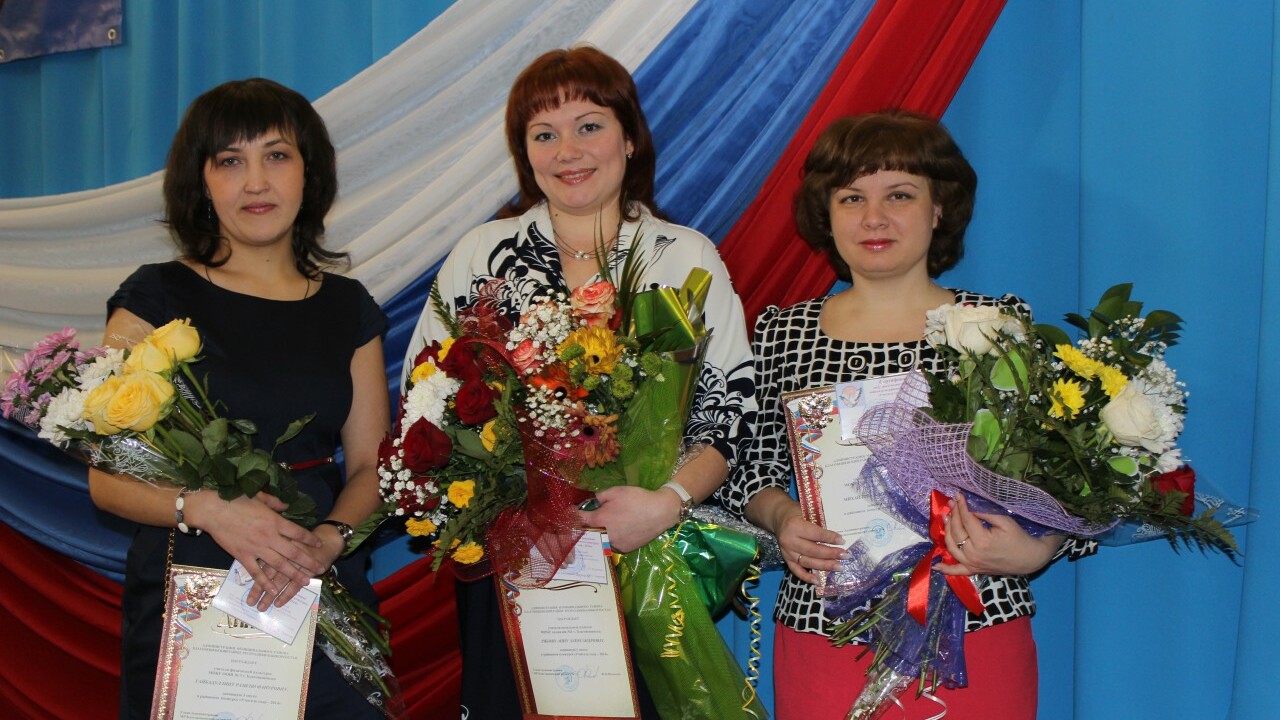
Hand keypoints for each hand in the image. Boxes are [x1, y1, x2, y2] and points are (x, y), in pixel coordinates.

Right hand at [190, 493, 325, 607]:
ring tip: (305, 582)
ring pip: (279, 564)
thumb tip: (286, 506)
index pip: (298, 533)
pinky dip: (265, 582)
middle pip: (294, 552)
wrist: (213, 509)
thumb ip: (275, 502)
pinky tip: (274, 591)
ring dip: (293, 574)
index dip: (310, 540)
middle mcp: (269, 536)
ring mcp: (256, 548)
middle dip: (308, 561)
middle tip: (320, 569)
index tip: (319, 544)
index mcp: (275, 521)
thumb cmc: (236, 499)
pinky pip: (256, 572)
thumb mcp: (260, 496)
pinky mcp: (242, 556)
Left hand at [578, 485, 679, 551]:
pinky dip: (611, 539)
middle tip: (589, 519)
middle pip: (588, 533)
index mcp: (599, 520)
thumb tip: (592, 501)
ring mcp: (614, 544)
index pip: (578, 520)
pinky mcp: (625, 550)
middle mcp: (604, 536)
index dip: (573, 515)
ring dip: (599, 534)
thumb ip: (599, 497)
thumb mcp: (615, 491)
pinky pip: (612, 545)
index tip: (570, 512)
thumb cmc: (637, 499)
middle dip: (586, 526)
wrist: (660, 512)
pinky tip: (619, 531)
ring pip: (600, 540)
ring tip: (606, 526)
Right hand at [773, 501, 844, 584]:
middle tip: (845, 556)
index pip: (816, 534)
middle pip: (813, 550)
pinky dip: (806, 577)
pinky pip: (796, 571)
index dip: (830, 538)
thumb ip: (819, 523)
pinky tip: (818, 581)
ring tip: (839, 567)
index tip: (842, 541)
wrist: (779, 518)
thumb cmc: (797, 513)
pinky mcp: (786, 559)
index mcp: (795, 526)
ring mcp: (787, 552)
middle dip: (831, 554)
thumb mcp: (807, 512)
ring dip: (824, 566)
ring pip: (807, 562)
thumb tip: (837, 537)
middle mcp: (790, 540)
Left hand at [935, 494, 1063, 576]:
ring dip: (946, 532)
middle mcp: (973, 554)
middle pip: (957, 531)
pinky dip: (946, 569)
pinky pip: (957, 571)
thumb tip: (968, 506)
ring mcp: (972, 564)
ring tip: (945, 517)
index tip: (958, 495)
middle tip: (952, 503)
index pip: (966, 519)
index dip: (961, 506)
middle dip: (953, 515)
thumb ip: (984, 514)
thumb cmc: (1019, 538)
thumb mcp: (1004, 522)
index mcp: (982, 541)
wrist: (1030, 558)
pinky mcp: (974, 570)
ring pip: (952, 546)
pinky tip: (935, 566)